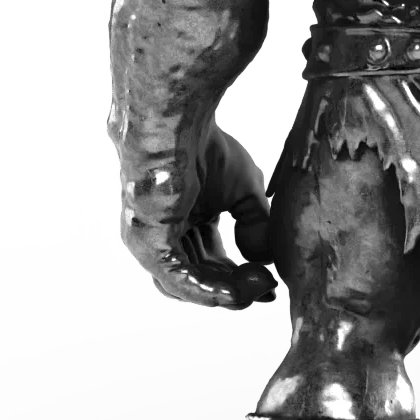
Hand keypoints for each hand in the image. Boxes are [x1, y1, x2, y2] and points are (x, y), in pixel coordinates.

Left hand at [123, 123, 280, 310]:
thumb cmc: (205, 147)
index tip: (273, 284)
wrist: (178, 125)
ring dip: (226, 295)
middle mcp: (163, 238)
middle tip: (269, 294)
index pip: (211, 262)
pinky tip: (239, 293)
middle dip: (237, 290)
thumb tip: (267, 259)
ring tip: (258, 292)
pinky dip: (208, 291)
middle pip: (201, 278)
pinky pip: (177, 279)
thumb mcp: (244, 189)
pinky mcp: (147, 244)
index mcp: (182, 223)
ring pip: (189, 285)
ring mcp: (151, 244)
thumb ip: (256, 221)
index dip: (242, 277)